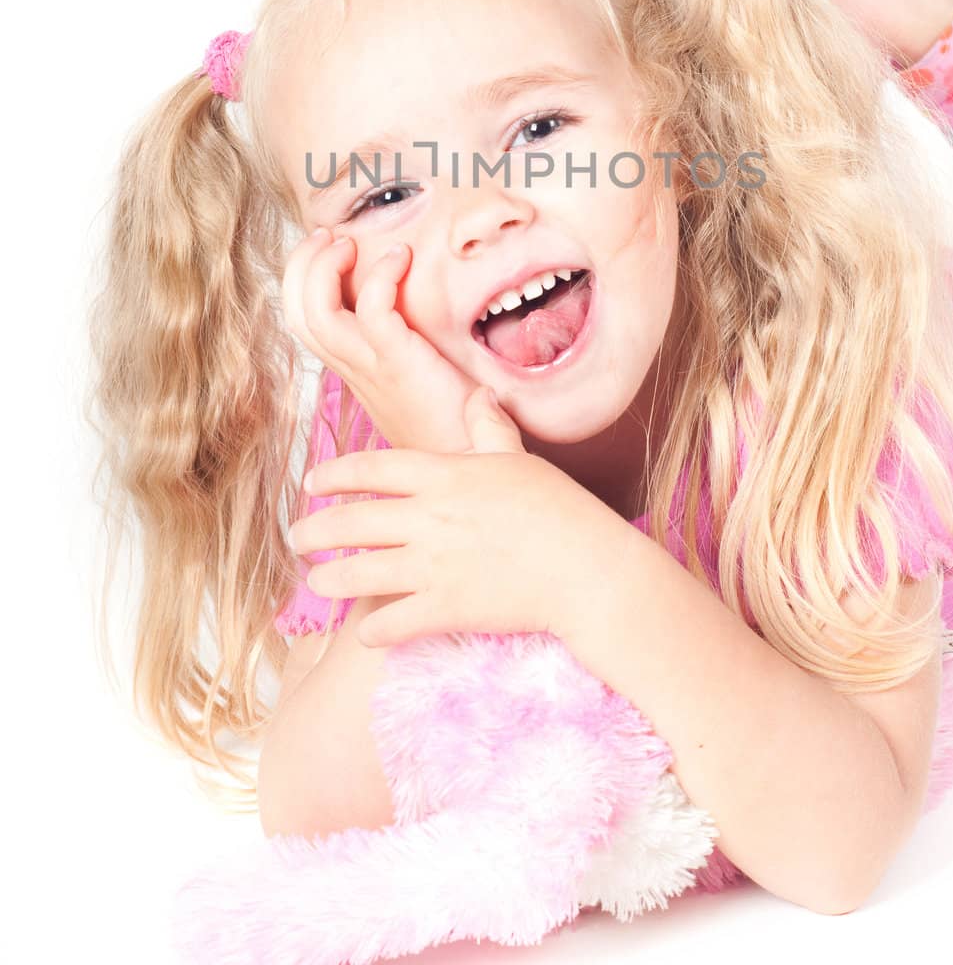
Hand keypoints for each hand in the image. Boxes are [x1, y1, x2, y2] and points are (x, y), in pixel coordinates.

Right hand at [282, 227, 487, 453]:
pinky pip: (372, 310)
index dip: (303, 280)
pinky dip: (380, 276)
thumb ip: (413, 354)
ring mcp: (372, 369)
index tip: (327, 246)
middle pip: (297, 314)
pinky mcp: (399, 365)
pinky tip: (403, 258)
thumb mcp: (423, 383)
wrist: (475, 463)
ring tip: (350, 241)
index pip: (304, 322)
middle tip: (328, 235)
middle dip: (301, 265)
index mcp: (356, 371)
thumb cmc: (459, 426)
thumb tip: (425, 316)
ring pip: (317, 313)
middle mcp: (354, 369)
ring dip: (326, 267)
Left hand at [286, 385, 630, 647]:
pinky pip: (392, 623)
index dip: (334, 473)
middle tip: (296, 536)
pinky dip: (373, 629)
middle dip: (315, 530)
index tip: (312, 481)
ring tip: (315, 582)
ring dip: (330, 580)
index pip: (371, 468)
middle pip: (352, 522)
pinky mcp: (446, 608)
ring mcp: (435, 565)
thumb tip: (478, 391)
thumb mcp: (518, 458)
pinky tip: (366, 630)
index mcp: (445, 475)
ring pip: (360, 574)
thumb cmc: (558, 508)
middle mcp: (430, 518)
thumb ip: (487, 427)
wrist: (586, 568)